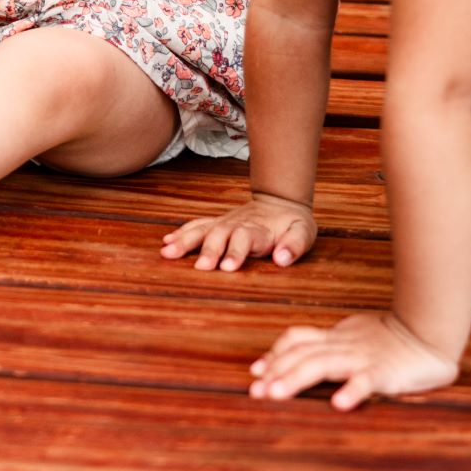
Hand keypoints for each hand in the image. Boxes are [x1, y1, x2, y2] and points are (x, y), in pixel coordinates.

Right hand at [161, 192, 315, 271]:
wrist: (280, 201)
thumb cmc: (292, 223)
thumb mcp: (304, 232)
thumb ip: (294, 245)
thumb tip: (282, 259)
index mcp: (258, 230)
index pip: (245, 239)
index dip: (235, 252)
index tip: (227, 268)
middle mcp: (237, 225)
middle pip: (219, 235)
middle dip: (208, 250)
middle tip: (199, 267)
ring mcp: (224, 223)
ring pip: (202, 229)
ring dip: (184, 241)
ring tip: (167, 253)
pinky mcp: (217, 223)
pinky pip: (197, 226)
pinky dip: (181, 233)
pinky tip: (166, 242)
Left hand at [249, 312, 459, 409]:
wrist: (428, 333)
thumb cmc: (390, 339)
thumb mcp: (352, 338)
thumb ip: (328, 345)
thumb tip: (301, 355)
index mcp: (335, 337)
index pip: (297, 340)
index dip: (275, 353)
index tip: (256, 371)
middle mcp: (343, 346)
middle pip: (302, 354)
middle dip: (276, 371)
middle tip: (256, 391)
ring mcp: (363, 358)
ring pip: (323, 364)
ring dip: (296, 378)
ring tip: (276, 394)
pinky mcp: (385, 372)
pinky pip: (367, 381)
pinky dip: (352, 391)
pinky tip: (339, 404)